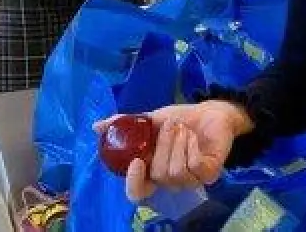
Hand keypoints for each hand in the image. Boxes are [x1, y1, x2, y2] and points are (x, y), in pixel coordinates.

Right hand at [96, 101, 253, 201]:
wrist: (209, 111)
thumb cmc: (179, 119)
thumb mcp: (149, 119)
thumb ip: (125, 125)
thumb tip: (96, 127)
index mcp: (152, 172)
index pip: (137, 193)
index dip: (134, 183)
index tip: (137, 162)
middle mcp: (169, 181)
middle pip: (158, 175)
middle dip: (163, 146)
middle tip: (171, 125)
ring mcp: (190, 180)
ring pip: (175, 172)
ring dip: (177, 144)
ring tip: (183, 129)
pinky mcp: (209, 174)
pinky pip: (194, 166)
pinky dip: (191, 146)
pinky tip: (194, 137)